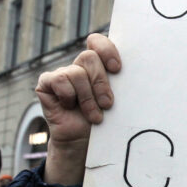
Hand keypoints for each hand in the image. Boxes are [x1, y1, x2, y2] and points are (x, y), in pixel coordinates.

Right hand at [36, 34, 120, 184]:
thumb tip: (140, 71)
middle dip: (101, 83)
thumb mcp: (118, 101)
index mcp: (98, 66)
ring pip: (76, 72)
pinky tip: (70, 108)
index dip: (106, 50)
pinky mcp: (46, 83)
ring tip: (94, 116)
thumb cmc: (106, 122)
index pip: (97, 42)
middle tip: (108, 104)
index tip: (117, 69)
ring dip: (87, 97)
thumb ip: (121, 83)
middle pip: (89, 57)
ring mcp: (62, 74)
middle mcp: (79, 66)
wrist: (84, 144)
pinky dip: (68, 96)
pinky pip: (59, 80)